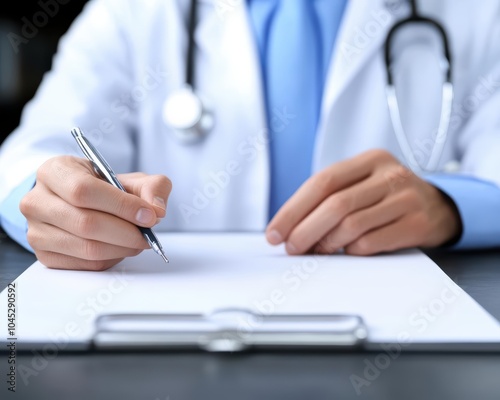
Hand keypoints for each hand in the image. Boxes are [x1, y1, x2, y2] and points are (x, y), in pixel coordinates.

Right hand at [20, 156, 171, 269]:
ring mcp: (37, 231)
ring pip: (87, 248)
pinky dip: (111, 259)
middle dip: (126, 232)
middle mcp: (37, 201)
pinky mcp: (46, 256)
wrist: (78, 202)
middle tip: (147, 234)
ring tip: (138, 241)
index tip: (148, 215)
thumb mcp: (129, 178)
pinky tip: (120, 248)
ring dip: (122, 248)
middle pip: (86, 223)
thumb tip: (156, 210)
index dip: (121, 206)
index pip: (83, 190)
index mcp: (54, 171)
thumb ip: (151, 186)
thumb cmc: (104, 188)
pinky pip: (86, 264)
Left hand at [266, 149, 460, 254]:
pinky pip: (372, 242)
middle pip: (335, 204)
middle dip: (304, 230)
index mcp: (369, 160)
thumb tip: (288, 227)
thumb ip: (330, 197)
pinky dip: (351, 251)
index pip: (322, 182)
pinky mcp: (417, 223)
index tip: (275, 232)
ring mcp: (406, 198)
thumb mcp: (362, 184)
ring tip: (315, 252)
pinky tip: (345, 252)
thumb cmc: (387, 197)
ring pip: (352, 225)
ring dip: (325, 244)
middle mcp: (389, 174)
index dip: (293, 209)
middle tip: (291, 248)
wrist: (439, 207)